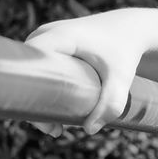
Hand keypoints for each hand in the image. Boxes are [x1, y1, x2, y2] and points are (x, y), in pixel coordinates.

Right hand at [25, 10, 146, 134]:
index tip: (41, 116)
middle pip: (26, 72)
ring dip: (38, 99)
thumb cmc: (125, 50)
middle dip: (34, 103)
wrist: (131, 28)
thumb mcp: (122, 76)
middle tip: (53, 129)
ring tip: (56, 126)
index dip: (27, 92)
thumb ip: (112, 102)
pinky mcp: (48, 44)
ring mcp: (44, 37)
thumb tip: (90, 130)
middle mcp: (45, 34)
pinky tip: (56, 111)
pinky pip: (36, 68)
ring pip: (30, 72)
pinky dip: (42, 89)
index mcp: (58, 36)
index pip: (28, 65)